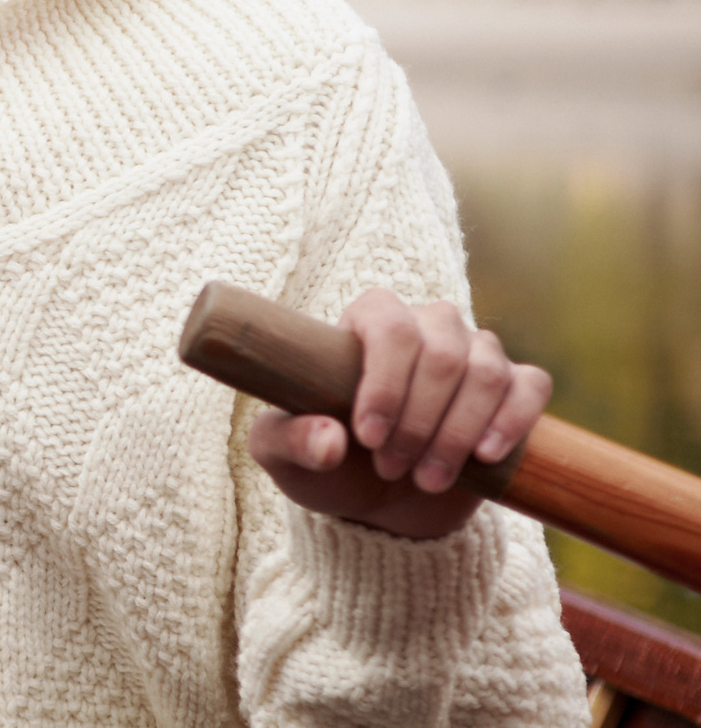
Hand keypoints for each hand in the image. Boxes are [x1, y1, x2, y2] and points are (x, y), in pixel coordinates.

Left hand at [247, 288, 550, 539]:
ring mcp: (475, 353)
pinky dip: (513, 420)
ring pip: (486, 372)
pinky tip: (485, 456)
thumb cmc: (328, 462)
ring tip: (427, 479)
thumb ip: (291, 442)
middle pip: (441, 355)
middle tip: (391, 469)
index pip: (390, 326)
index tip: (369, 438)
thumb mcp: (287, 456)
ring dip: (457, 434)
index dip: (385, 383)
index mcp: (369, 319)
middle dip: (418, 423)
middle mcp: (427, 324)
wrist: (381, 499)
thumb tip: (329, 441)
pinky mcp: (513, 388)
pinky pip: (530, 385)